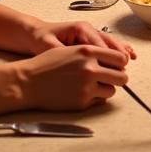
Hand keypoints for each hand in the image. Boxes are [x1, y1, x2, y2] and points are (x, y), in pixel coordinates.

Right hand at [13, 44, 129, 110]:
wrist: (28, 82)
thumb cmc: (47, 64)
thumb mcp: (71, 49)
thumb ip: (93, 53)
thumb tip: (114, 59)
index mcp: (88, 51)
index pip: (120, 58)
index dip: (121, 63)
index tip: (118, 66)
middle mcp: (90, 68)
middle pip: (122, 76)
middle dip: (118, 78)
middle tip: (111, 78)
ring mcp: (87, 86)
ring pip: (112, 90)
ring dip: (106, 88)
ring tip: (94, 85)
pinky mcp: (82, 102)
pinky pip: (99, 101)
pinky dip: (95, 97)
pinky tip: (83, 92)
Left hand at [24, 20, 136, 61]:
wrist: (36, 34)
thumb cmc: (41, 39)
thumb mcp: (47, 45)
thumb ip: (61, 51)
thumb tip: (71, 60)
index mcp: (80, 28)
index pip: (98, 42)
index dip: (108, 54)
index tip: (115, 64)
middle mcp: (88, 29)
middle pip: (108, 40)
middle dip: (118, 51)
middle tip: (125, 65)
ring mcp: (91, 33)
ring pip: (110, 41)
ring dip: (121, 49)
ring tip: (131, 58)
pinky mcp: (91, 40)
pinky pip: (107, 44)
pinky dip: (118, 49)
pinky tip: (128, 54)